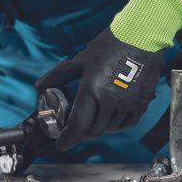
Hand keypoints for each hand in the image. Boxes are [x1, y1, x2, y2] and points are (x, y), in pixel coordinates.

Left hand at [35, 28, 163, 150]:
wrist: (141, 37)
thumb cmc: (110, 46)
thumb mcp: (80, 61)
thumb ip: (58, 77)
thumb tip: (39, 88)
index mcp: (92, 89)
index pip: (77, 125)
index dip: (67, 139)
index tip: (61, 144)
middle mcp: (110, 100)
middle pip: (92, 130)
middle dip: (81, 133)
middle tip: (75, 128)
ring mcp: (127, 104)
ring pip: (108, 129)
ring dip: (98, 128)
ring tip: (93, 119)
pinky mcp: (141, 104)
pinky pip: (125, 124)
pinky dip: (114, 125)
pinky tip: (109, 117)